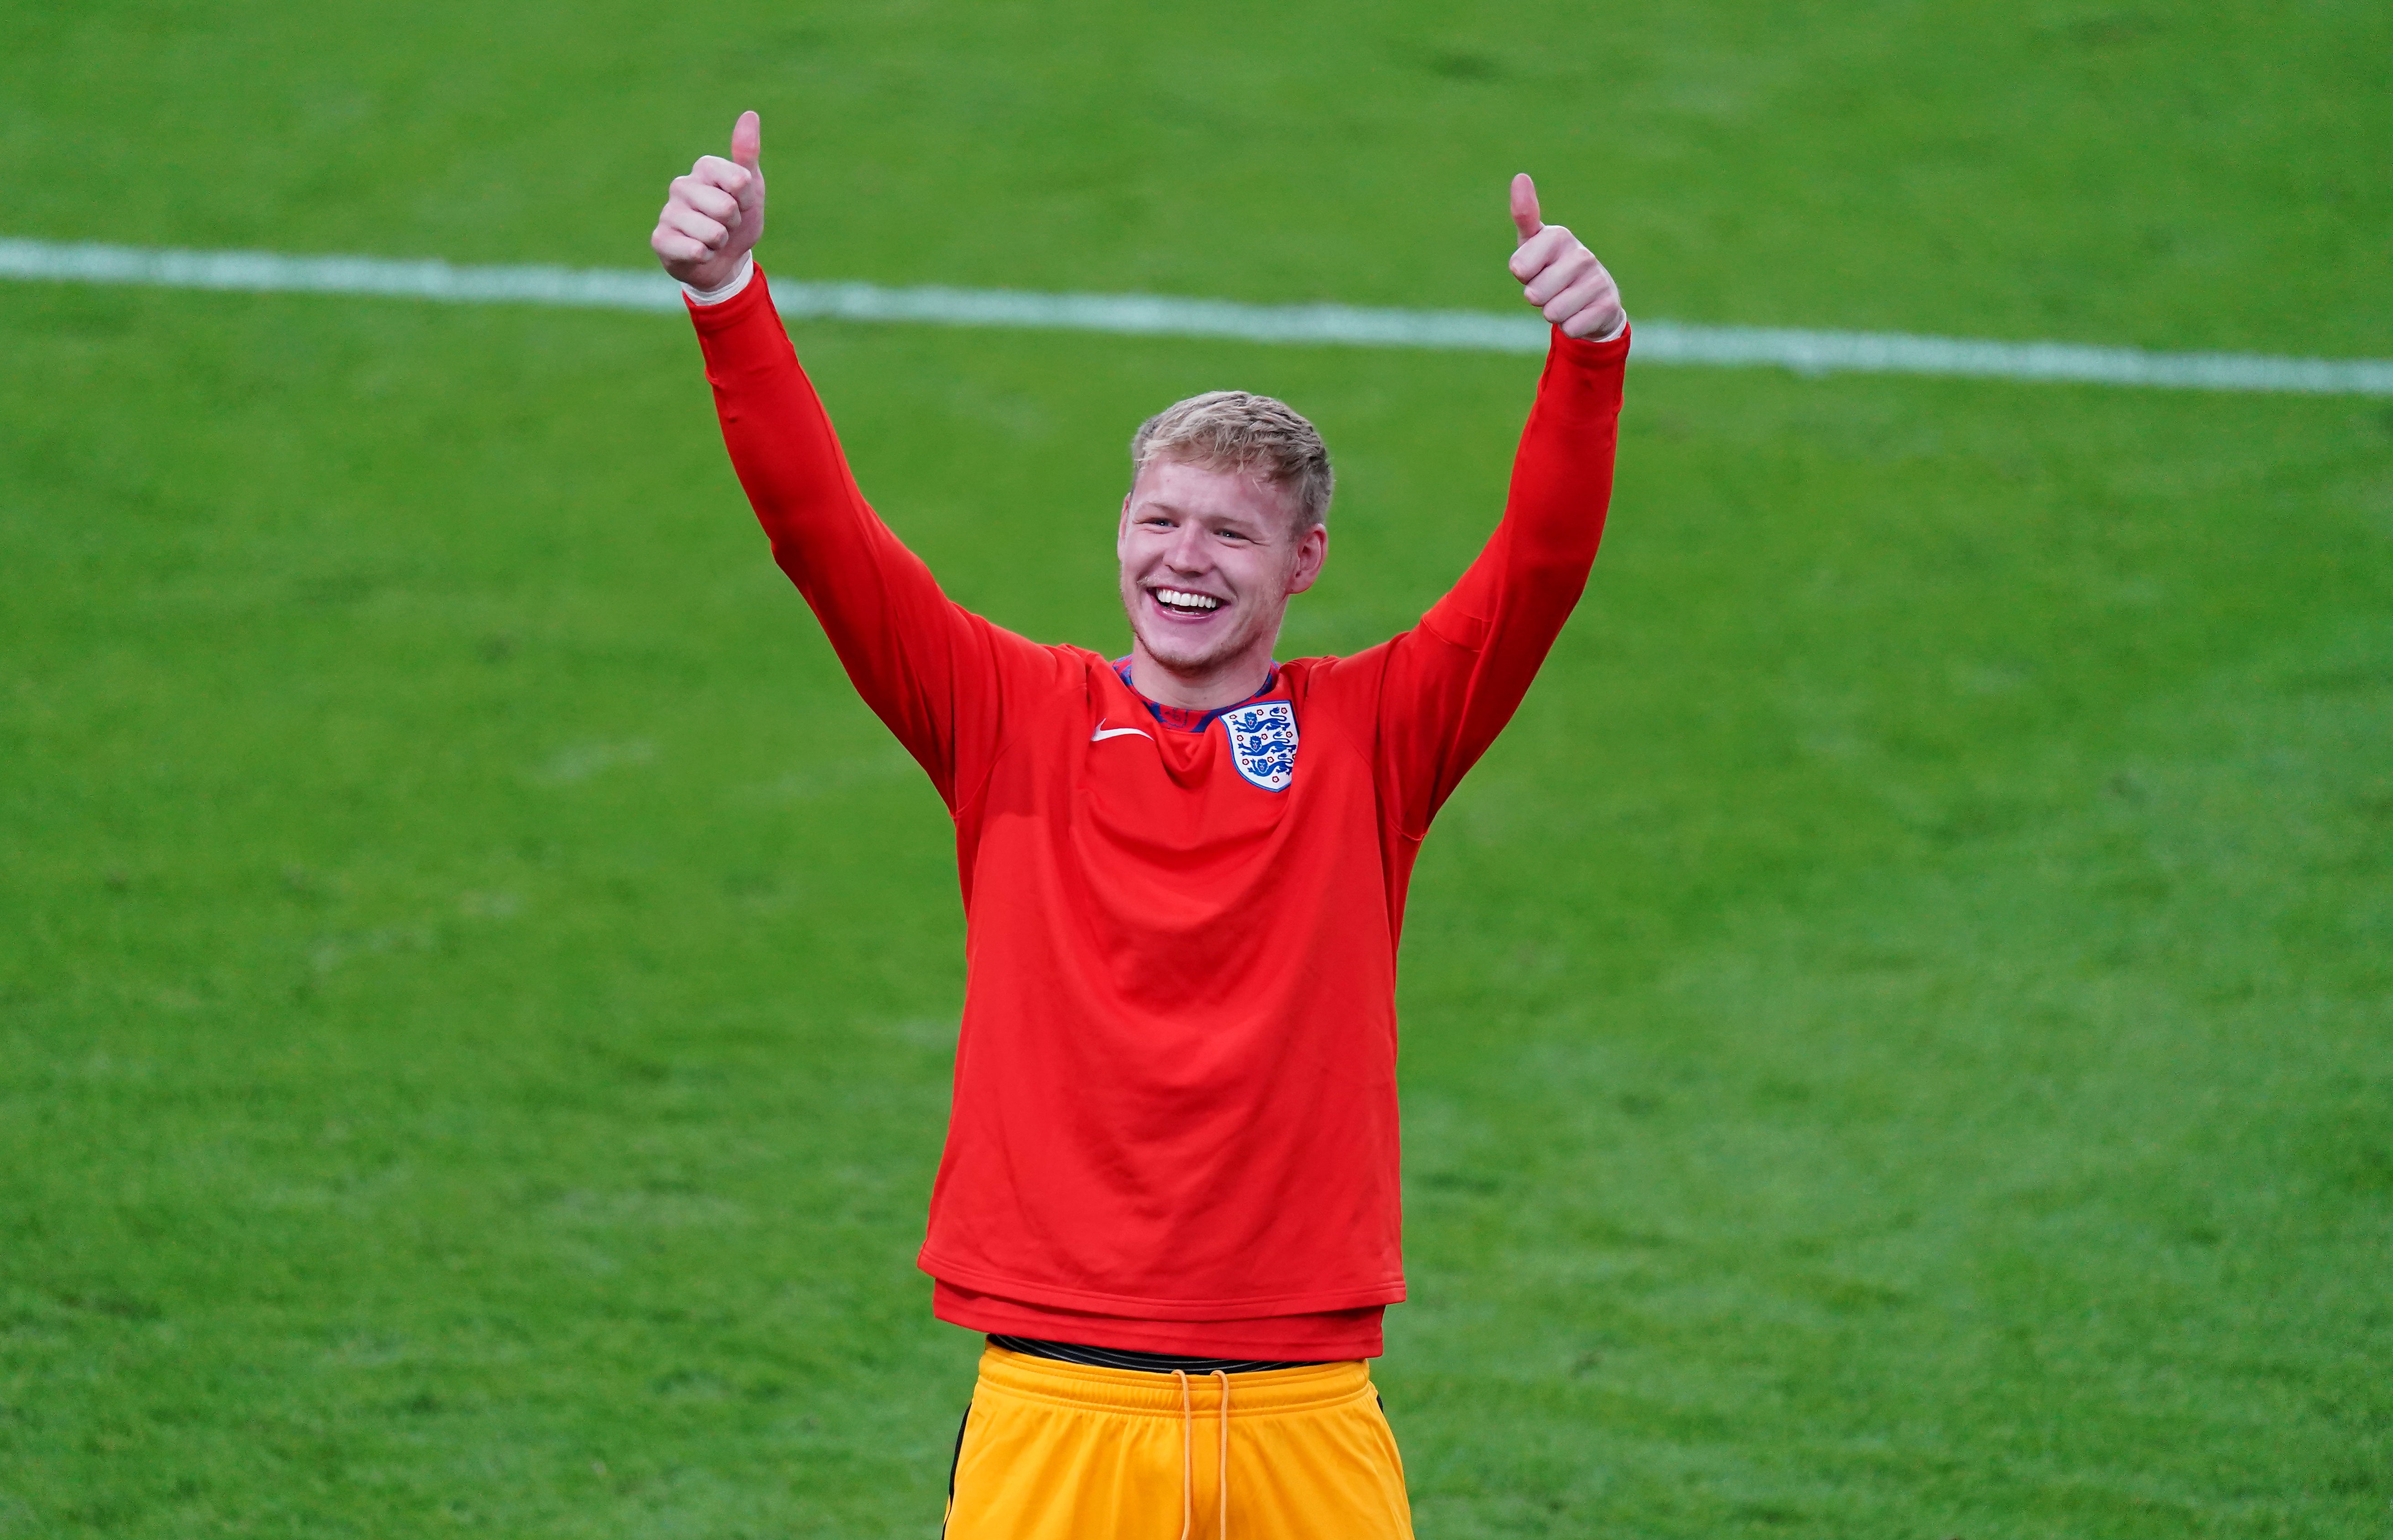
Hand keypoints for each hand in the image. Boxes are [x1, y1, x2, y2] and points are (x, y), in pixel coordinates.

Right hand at [651, 111, 765, 288]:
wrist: (724, 261)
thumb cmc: (737, 222)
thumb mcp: (751, 189)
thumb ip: (747, 154)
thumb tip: (750, 114)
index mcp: (704, 168)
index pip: (739, 180)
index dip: (747, 200)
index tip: (741, 204)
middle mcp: (681, 185)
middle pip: (726, 208)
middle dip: (733, 224)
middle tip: (725, 225)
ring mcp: (668, 211)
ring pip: (713, 232)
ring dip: (720, 244)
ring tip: (712, 241)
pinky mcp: (660, 239)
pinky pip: (695, 250)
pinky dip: (706, 257)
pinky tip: (699, 254)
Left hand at [1507, 174, 1622, 339]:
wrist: (1593, 298)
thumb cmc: (1552, 267)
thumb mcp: (1533, 243)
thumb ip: (1524, 214)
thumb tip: (1520, 176)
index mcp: (1559, 236)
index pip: (1519, 267)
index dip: (1522, 275)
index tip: (1534, 267)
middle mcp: (1581, 254)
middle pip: (1534, 294)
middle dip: (1537, 298)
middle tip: (1551, 288)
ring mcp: (1597, 279)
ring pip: (1552, 313)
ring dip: (1553, 313)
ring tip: (1565, 299)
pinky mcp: (1608, 304)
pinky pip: (1570, 327)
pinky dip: (1570, 326)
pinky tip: (1580, 312)